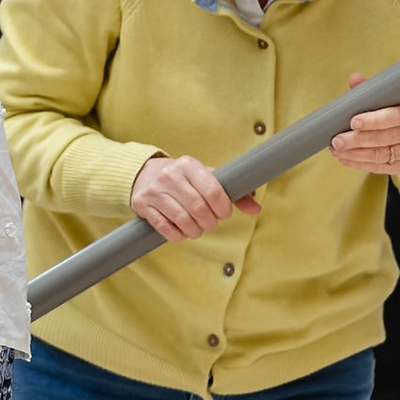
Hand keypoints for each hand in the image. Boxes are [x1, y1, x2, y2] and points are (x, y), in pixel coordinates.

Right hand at [130, 154, 259, 241]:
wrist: (143, 174)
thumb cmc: (182, 178)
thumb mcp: (205, 177)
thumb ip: (232, 193)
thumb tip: (256, 209)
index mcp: (188, 165)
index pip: (213, 191)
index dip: (223, 208)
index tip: (224, 214)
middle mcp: (169, 175)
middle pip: (199, 209)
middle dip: (209, 223)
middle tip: (210, 223)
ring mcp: (154, 191)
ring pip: (183, 220)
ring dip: (195, 231)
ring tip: (197, 228)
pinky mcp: (143, 205)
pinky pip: (165, 228)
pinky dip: (178, 235)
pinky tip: (181, 230)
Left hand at [330, 73, 399, 173]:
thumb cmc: (399, 113)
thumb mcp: (391, 100)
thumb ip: (371, 91)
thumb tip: (354, 78)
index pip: (393, 117)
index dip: (373, 120)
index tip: (354, 121)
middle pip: (382, 138)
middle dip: (356, 140)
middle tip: (337, 140)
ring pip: (379, 154)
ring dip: (353, 153)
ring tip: (335, 149)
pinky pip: (378, 167)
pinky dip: (358, 163)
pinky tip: (344, 158)